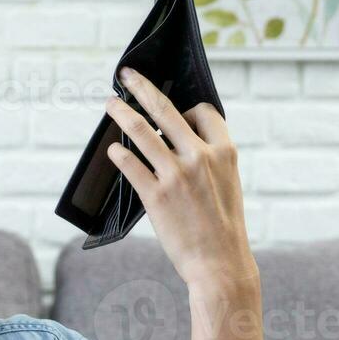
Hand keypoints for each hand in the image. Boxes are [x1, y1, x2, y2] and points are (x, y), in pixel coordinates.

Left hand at [103, 67, 257, 292]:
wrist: (220, 264)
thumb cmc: (223, 228)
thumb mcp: (227, 185)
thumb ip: (209, 160)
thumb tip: (179, 142)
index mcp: (224, 151)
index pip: (202, 111)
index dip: (186, 108)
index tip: (173, 110)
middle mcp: (200, 156)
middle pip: (165, 109)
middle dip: (142, 87)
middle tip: (126, 76)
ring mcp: (176, 175)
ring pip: (141, 131)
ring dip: (121, 113)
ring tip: (110, 106)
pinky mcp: (156, 195)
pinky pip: (130, 164)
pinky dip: (118, 154)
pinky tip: (112, 151)